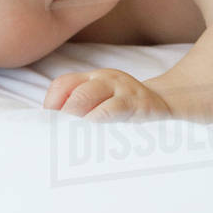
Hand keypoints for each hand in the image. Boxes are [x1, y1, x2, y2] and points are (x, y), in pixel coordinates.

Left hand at [43, 68, 171, 121]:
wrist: (164, 102)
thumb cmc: (124, 107)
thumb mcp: (101, 102)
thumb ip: (79, 108)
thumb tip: (52, 126)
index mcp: (92, 78)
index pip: (62, 84)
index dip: (51, 104)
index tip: (48, 125)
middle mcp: (104, 79)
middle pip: (72, 91)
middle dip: (60, 114)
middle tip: (56, 133)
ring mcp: (121, 88)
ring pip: (85, 96)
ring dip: (72, 116)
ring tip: (68, 134)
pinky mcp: (137, 103)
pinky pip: (111, 108)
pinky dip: (96, 119)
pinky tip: (91, 131)